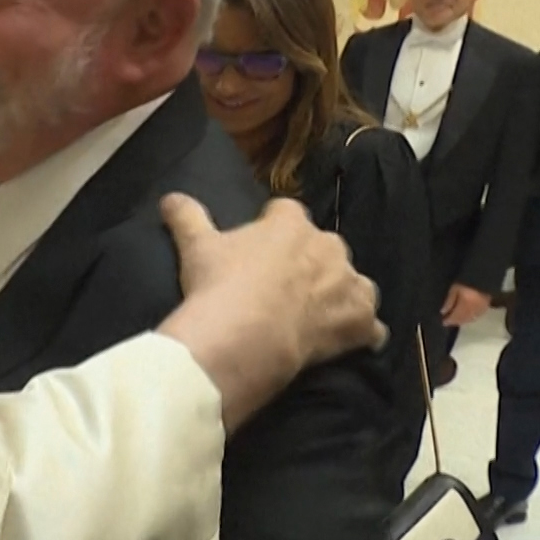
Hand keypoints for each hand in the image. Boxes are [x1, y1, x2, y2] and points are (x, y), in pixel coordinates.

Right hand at [156, 194, 383, 432]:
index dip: (272, 227)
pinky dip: (362, 333)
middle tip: (281, 284)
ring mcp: (350, 286)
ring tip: (316, 312)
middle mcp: (329, 248)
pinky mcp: (359, 323)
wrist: (242, 339)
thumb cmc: (219, 285)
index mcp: (291, 224)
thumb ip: (186, 216)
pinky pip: (371, 328)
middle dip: (310, 261)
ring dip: (341, 294)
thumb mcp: (195, 246)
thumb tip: (169, 197)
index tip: (257, 246)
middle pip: (325, 247)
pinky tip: (347, 341)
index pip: (286, 212)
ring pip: (355, 283)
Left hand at [442, 284, 490, 326]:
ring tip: (456, 319)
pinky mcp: (486, 307)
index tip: (443, 322)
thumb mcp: (454, 289)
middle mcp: (473, 311)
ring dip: (462, 320)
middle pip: (462, 319)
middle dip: (455, 321)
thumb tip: (443, 312)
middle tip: (448, 322)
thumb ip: (449, 301)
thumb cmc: (465, 282)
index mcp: (464, 306)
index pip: (455, 317)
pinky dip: (470, 318)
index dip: (448, 321)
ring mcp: (481, 310)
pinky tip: (466, 316)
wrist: (483, 278)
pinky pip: (477, 316)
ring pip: (470, 319)